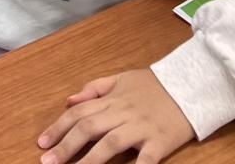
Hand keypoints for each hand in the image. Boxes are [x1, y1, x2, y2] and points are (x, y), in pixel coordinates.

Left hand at [37, 69, 194, 163]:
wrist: (192, 85)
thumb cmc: (156, 85)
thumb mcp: (123, 78)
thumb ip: (95, 88)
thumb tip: (69, 100)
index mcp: (113, 99)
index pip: (79, 113)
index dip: (58, 128)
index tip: (42, 144)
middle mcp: (123, 112)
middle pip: (89, 128)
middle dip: (66, 146)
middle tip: (48, 163)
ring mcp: (142, 128)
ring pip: (110, 143)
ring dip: (89, 161)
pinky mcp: (160, 142)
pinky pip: (145, 159)